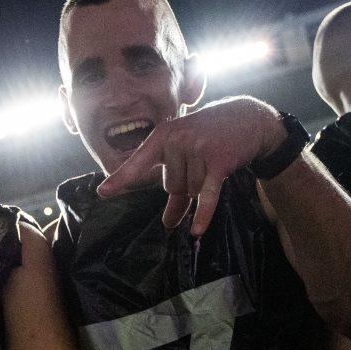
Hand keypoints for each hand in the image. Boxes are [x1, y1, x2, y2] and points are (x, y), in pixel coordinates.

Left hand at [96, 97, 285, 234]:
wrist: (248, 119)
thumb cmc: (210, 137)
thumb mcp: (187, 154)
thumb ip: (174, 189)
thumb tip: (167, 225)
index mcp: (162, 135)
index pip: (138, 162)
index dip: (121, 179)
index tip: (103, 193)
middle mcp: (177, 141)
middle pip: (171, 186)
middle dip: (186, 185)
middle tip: (202, 161)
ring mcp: (198, 149)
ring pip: (190, 191)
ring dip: (201, 187)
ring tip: (213, 162)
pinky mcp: (219, 162)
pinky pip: (207, 195)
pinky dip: (203, 213)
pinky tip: (196, 230)